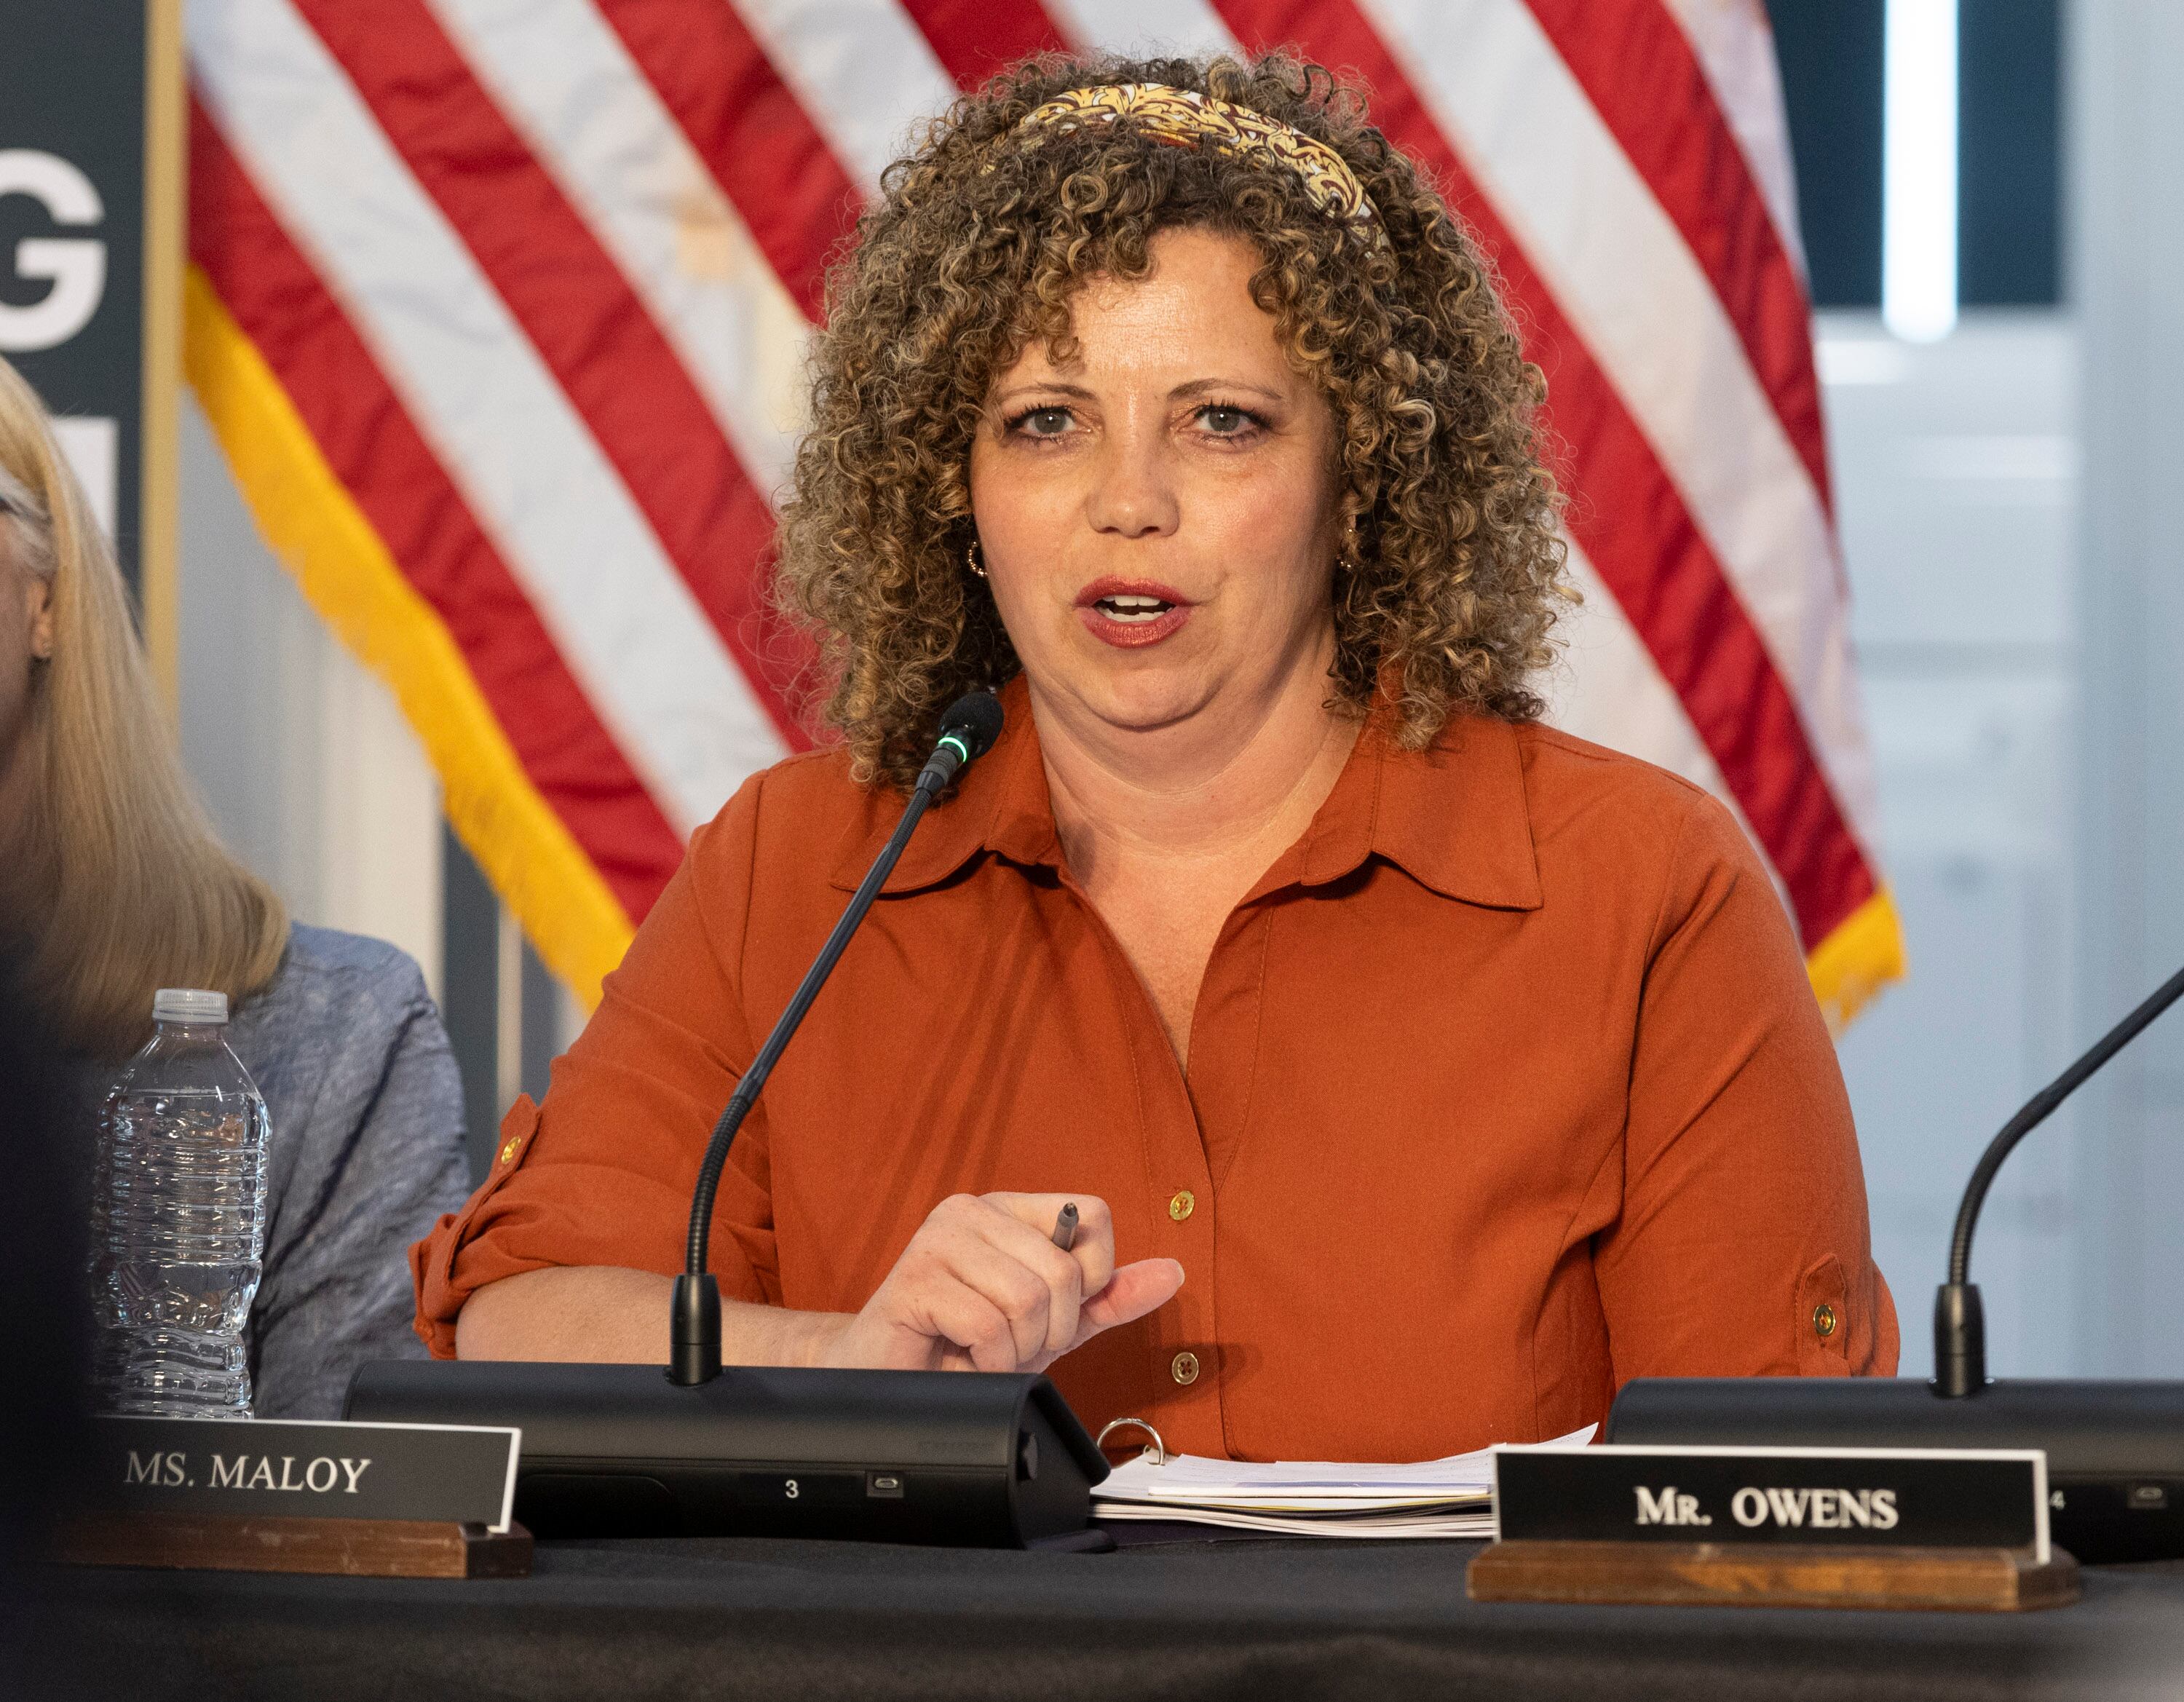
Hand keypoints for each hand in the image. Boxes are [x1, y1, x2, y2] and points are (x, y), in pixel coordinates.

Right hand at [814, 1192, 1183, 1372]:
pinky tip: (960, 1357)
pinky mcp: (914, 1278)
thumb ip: (1108, 1297)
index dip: (1089, 1281)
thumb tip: (1173, 1272)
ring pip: (1028, 1299)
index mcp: (1011, 1209)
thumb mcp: (1051, 1323)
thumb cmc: (965, 1347)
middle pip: (1064, 1271)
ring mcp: (940, 1238)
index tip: (1051, 1313)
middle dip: (1049, 1331)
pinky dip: (985, 1360)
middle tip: (1010, 1345)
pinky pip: (987, 1325)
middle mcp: (975, 1210)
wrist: (892, 1381)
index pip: (1093, 1217)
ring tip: (983, 1351)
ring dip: (1014, 1350)